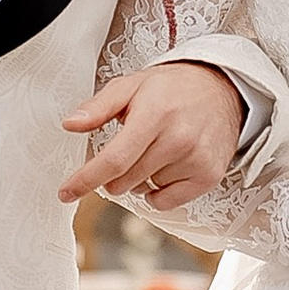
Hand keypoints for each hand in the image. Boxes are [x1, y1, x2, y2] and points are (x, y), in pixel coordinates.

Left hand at [58, 61, 246, 217]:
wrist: (222, 90)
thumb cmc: (173, 89)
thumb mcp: (131, 86)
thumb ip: (98, 107)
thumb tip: (70, 124)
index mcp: (155, 114)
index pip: (114, 159)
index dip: (86, 179)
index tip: (66, 192)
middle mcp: (178, 139)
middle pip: (124, 180)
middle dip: (113, 173)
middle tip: (126, 149)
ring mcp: (196, 160)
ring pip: (143, 190)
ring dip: (139, 177)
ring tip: (156, 148)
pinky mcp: (208, 176)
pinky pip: (166, 202)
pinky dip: (158, 191)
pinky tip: (167, 167)